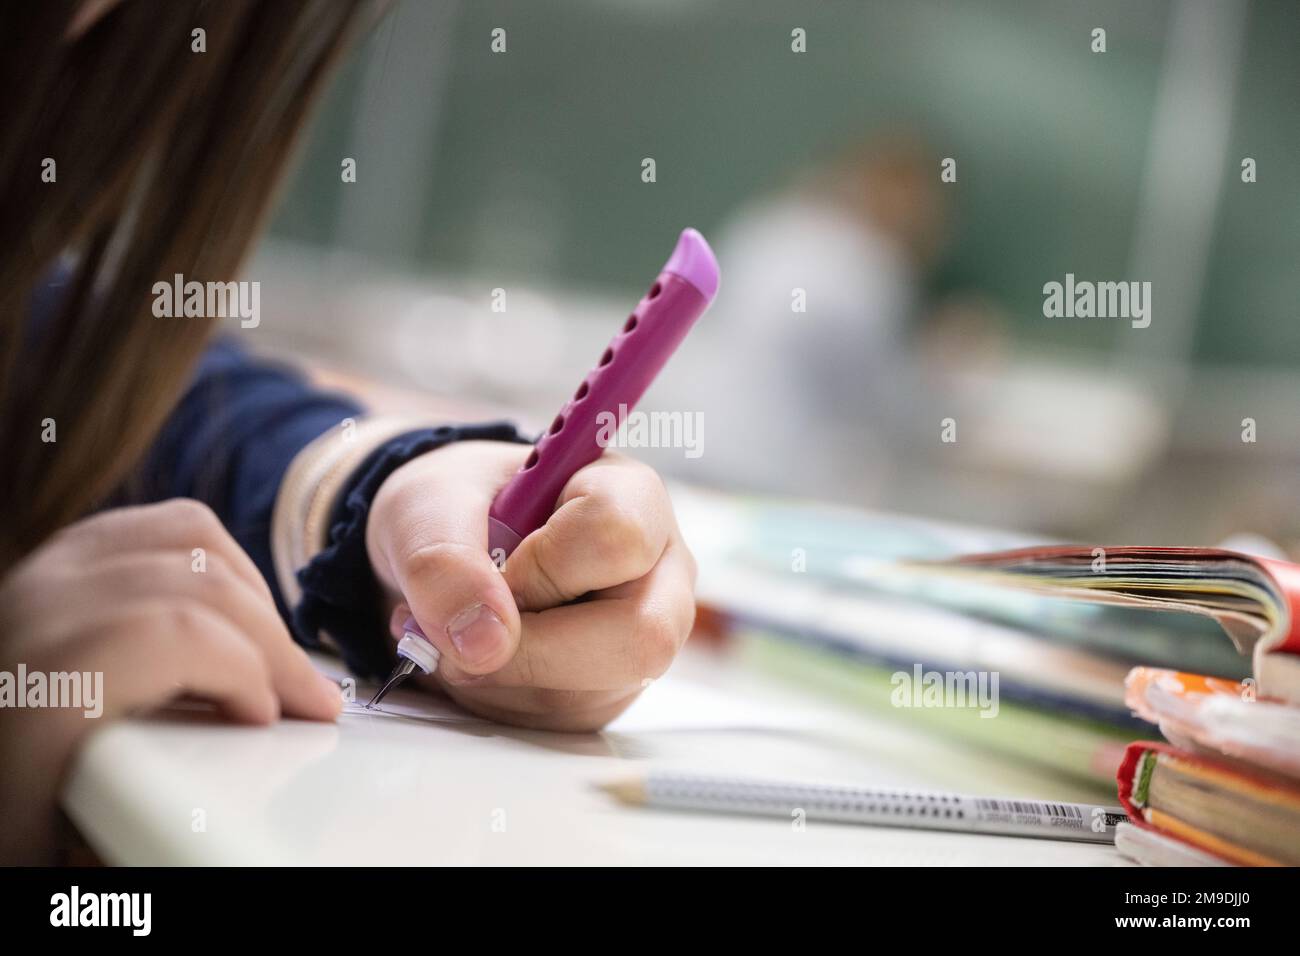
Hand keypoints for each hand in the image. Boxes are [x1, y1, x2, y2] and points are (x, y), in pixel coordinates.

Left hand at [0, 499, 340, 862]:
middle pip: (200, 586)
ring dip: (254, 598)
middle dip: (274, 644)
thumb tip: (252, 785)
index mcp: (35, 686)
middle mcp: (38, 612)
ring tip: (273, 655)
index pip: (177, 634)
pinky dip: (220, 561)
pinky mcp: (65, 552)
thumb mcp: (62, 832)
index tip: (266, 720)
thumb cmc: (3, 794)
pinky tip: (234, 611)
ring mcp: (50, 570)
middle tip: (306, 699)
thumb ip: (157, 807)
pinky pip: (167, 525)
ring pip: (193, 540)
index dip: (245, 670)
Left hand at [366, 441, 696, 730]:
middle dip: (532, 651)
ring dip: (499, 679)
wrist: (444, 544)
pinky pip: (562, 722)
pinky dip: (498, 700)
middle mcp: (657, 572)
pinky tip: (476, 658)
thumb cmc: (454, 505)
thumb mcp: (426, 505)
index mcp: (632, 497)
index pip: (617, 538)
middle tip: (463, 633)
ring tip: (454, 634)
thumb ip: (443, 559)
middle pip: (641, 636)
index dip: (542, 567)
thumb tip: (484, 643)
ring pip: (592, 693)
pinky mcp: (609, 689)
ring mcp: (639, 637)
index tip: (493, 567)